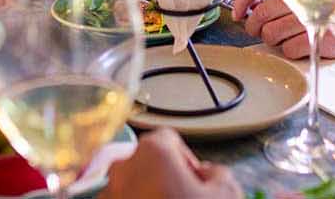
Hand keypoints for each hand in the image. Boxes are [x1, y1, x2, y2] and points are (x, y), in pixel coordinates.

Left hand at [101, 128, 241, 198]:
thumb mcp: (226, 195)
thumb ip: (218, 173)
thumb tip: (207, 174)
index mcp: (153, 152)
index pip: (170, 140)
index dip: (187, 159)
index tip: (196, 181)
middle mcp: (123, 168)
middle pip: (147, 163)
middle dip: (165, 179)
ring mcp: (108, 195)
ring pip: (132, 187)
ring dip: (149, 197)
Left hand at [231, 0, 334, 60]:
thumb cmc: (330, 11)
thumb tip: (247, 7)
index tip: (238, 12)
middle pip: (261, 12)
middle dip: (256, 27)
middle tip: (262, 31)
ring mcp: (315, 13)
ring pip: (271, 33)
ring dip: (275, 41)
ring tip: (288, 37)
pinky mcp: (321, 34)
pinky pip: (288, 49)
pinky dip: (291, 51)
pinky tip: (302, 44)